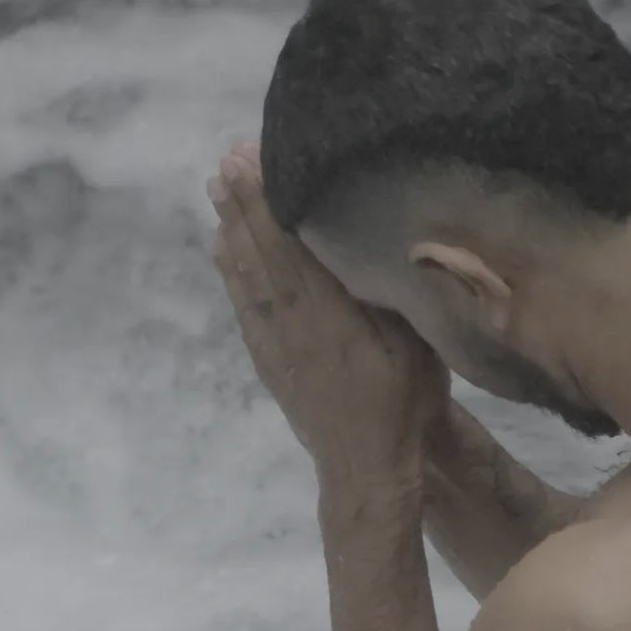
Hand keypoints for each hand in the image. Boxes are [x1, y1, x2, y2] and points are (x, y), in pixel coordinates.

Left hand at [208, 143, 449, 485]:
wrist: (364, 469)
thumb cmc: (402, 405)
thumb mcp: (414, 347)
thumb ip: (391, 296)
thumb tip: (379, 243)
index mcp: (327, 315)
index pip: (289, 246)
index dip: (267, 204)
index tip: (250, 162)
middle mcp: (291, 323)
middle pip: (260, 254)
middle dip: (242, 205)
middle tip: (225, 161)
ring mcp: (274, 344)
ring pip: (245, 277)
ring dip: (230, 231)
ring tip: (216, 192)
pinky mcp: (268, 362)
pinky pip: (242, 306)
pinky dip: (230, 273)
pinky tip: (224, 251)